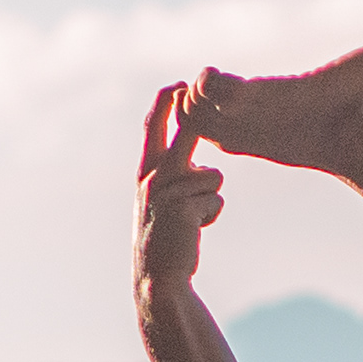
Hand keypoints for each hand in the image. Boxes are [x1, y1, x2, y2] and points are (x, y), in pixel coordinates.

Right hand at [135, 83, 224, 287]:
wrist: (159, 275)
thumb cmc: (168, 238)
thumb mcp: (166, 203)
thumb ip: (180, 182)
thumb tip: (208, 169)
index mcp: (147, 172)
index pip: (153, 130)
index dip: (165, 105)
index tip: (179, 86)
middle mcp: (153, 176)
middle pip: (183, 135)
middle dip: (190, 112)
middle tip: (187, 86)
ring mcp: (168, 191)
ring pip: (213, 177)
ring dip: (211, 200)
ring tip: (191, 221)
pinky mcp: (185, 208)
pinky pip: (216, 201)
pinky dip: (212, 217)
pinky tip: (193, 231)